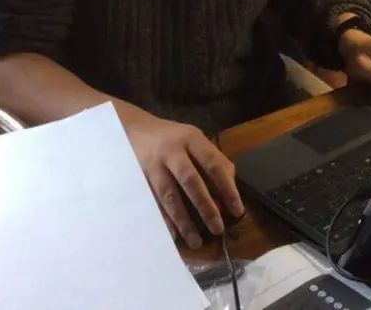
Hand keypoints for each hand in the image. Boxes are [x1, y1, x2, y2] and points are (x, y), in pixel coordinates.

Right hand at [121, 108, 243, 249]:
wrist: (133, 128)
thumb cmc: (173, 138)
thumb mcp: (194, 139)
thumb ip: (213, 160)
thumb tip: (229, 190)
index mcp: (192, 139)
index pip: (213, 164)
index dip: (227, 188)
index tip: (237, 211)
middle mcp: (172, 151)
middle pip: (191, 181)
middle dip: (206, 207)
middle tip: (218, 229)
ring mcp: (154, 165)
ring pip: (170, 196)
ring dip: (184, 221)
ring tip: (196, 241)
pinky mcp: (140, 178)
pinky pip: (153, 203)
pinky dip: (164, 220)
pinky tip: (173, 235)